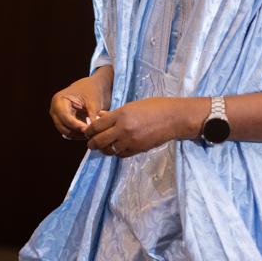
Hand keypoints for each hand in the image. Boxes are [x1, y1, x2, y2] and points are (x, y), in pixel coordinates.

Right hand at [49, 68, 111, 139]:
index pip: (65, 117)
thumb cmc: (92, 91)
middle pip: (63, 127)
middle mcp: (55, 110)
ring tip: (91, 133)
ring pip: (66, 132)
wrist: (93, 87)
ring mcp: (58, 117)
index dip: (76, 126)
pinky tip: (88, 133)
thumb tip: (92, 130)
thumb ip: (92, 116)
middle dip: (77, 132)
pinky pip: (69, 132)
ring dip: (78, 135)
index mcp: (59, 100)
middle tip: (91, 134)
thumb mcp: (94, 102)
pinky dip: (78, 134)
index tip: (88, 130)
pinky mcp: (64, 122)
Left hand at [84, 97, 199, 157]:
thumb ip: (115, 114)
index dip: (89, 130)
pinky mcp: (138, 149)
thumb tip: (100, 117)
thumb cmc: (154, 107)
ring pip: (109, 150)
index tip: (87, 132)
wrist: (174, 118)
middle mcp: (123, 129)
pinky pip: (121, 154)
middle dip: (92, 143)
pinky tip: (116, 149)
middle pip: (99, 141)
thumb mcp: (132, 106)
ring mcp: (131, 141)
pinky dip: (116, 153)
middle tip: (90, 143)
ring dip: (104, 150)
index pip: (97, 125)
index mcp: (121, 115)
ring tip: (103, 147)